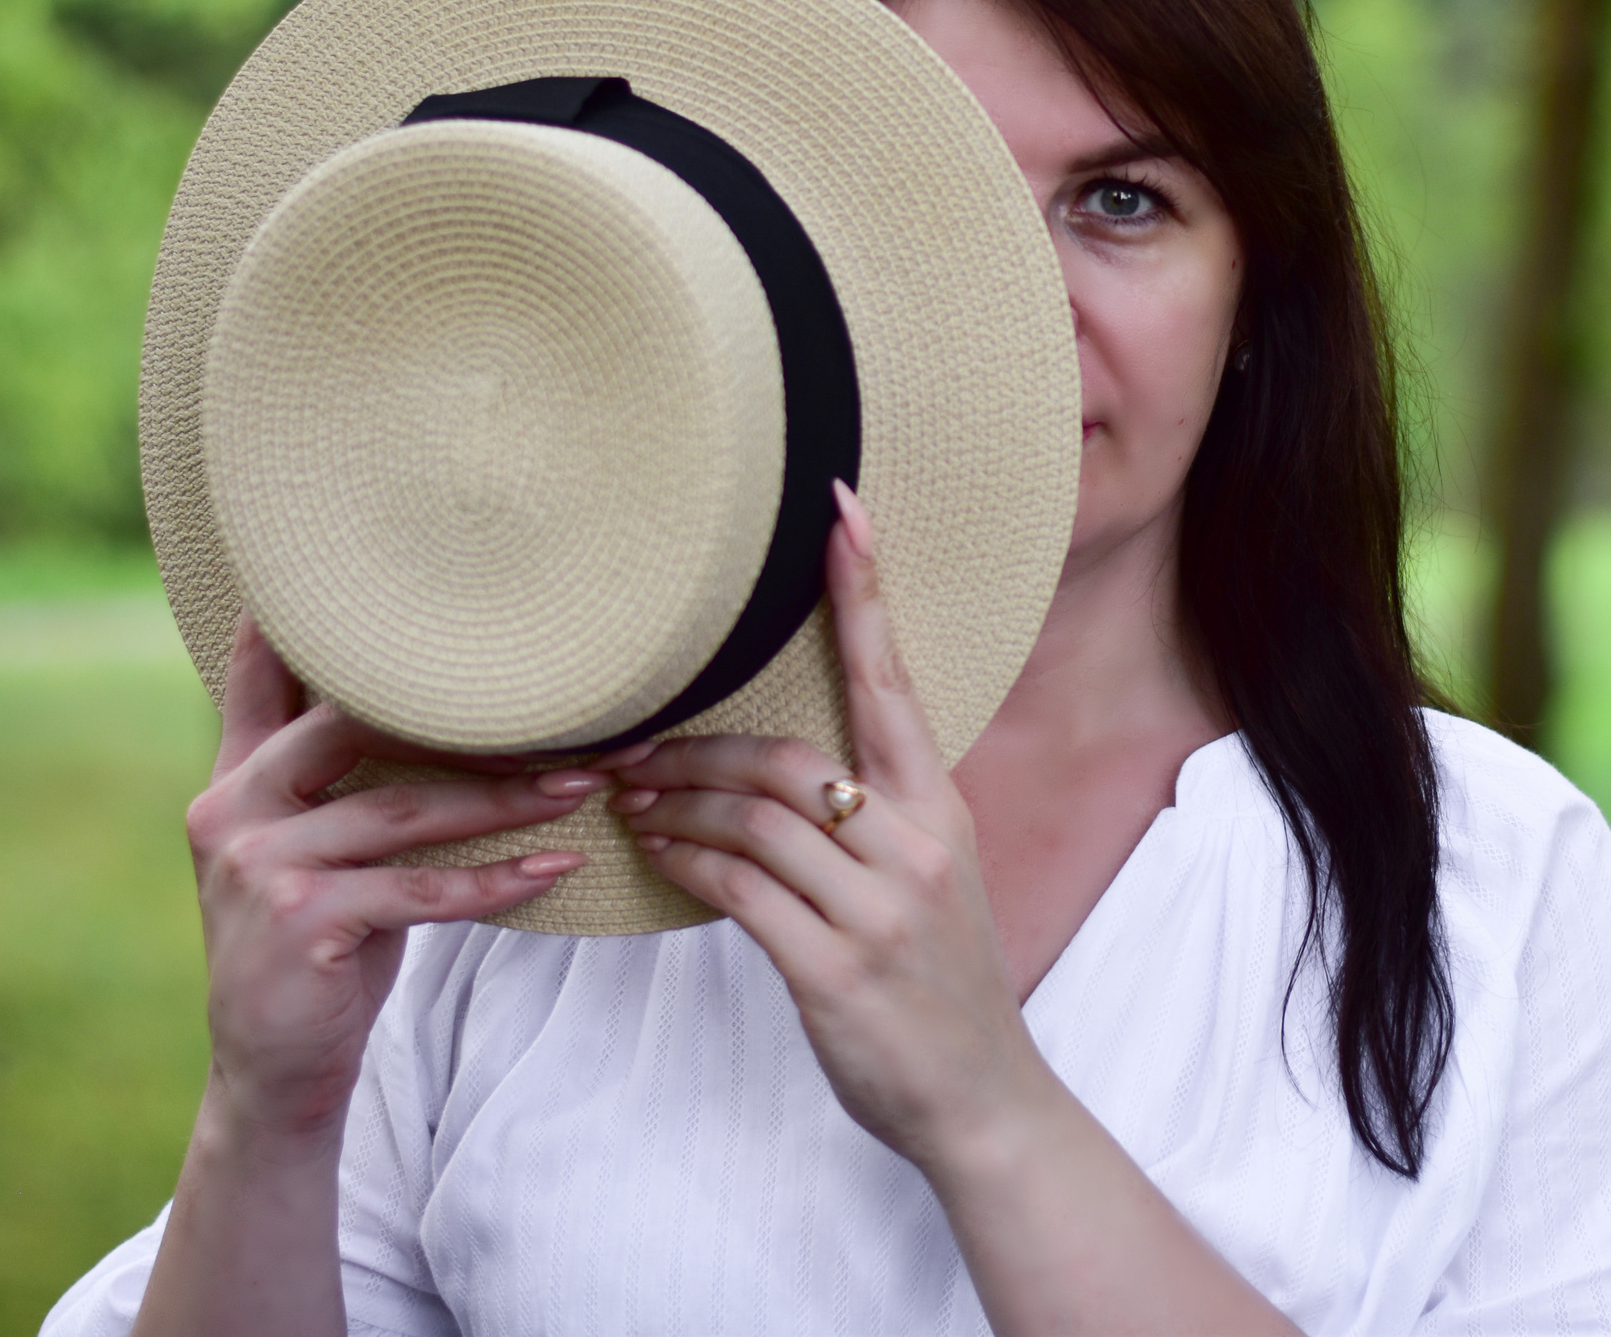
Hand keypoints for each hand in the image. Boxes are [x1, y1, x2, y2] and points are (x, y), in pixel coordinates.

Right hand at [187, 618, 602, 1139]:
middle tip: (565, 709)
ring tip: (585, 783)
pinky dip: (496, 881)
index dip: (297, 628)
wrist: (276, 1063)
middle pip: (360, 731)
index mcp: (236, 779)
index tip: (350, 569)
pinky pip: (421, 890)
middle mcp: (233, 808)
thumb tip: (427, 699)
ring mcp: (260, 865)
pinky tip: (556, 868)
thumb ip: (339, 776)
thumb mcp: (317, 847)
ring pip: (406, 811)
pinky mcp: (301, 922)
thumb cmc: (325, 941)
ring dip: (506, 800)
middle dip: (469, 722)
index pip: (265, 685)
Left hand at [608, 482, 1055, 1174]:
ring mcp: (878, 909)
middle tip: (628, 744)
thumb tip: (780, 771)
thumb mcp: (930, 882)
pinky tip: (653, 855)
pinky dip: (685, 864)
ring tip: (628, 799)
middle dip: (697, 746)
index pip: (894, 683)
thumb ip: (874, 819)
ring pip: (752, 820)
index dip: (863, 594)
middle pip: (787, 757)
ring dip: (676, 804)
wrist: (982, 1098)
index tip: (838, 512)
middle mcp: (916, 846)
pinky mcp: (834, 969)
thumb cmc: (943, 985)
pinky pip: (737, 892)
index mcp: (942, 811)